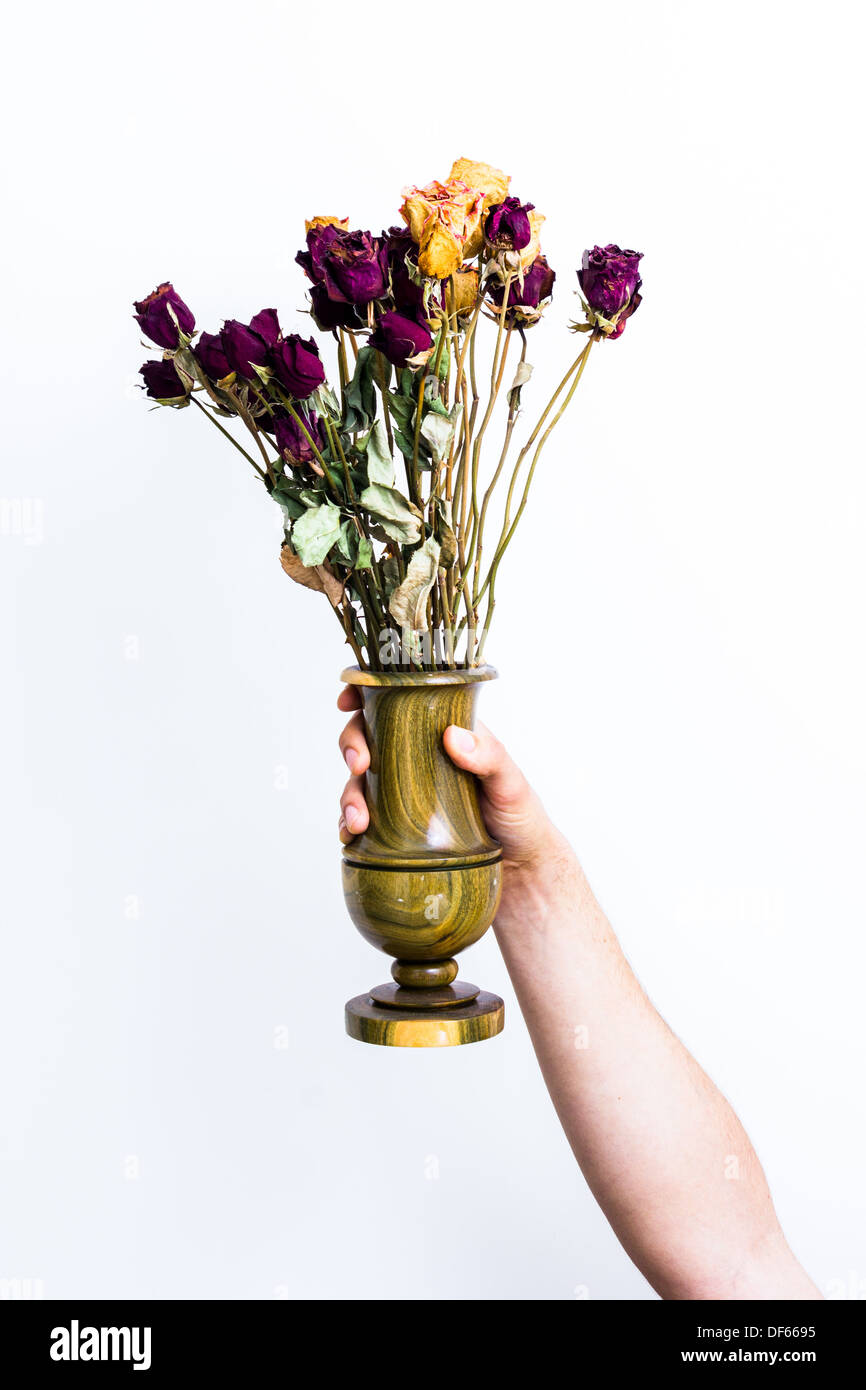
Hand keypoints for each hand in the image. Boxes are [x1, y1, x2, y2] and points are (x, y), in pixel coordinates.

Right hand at [336, 686, 574, 921]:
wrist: (522, 870)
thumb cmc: (520, 816)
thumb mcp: (511, 782)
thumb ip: (489, 756)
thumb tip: (451, 736)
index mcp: (440, 735)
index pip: (397, 703)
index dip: (364, 695)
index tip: (347, 701)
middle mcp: (416, 759)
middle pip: (367, 737)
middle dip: (351, 745)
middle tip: (359, 764)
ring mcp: (403, 793)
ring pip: (360, 781)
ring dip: (349, 795)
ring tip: (358, 820)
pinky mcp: (397, 828)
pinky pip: (363, 819)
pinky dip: (348, 825)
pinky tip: (351, 836)